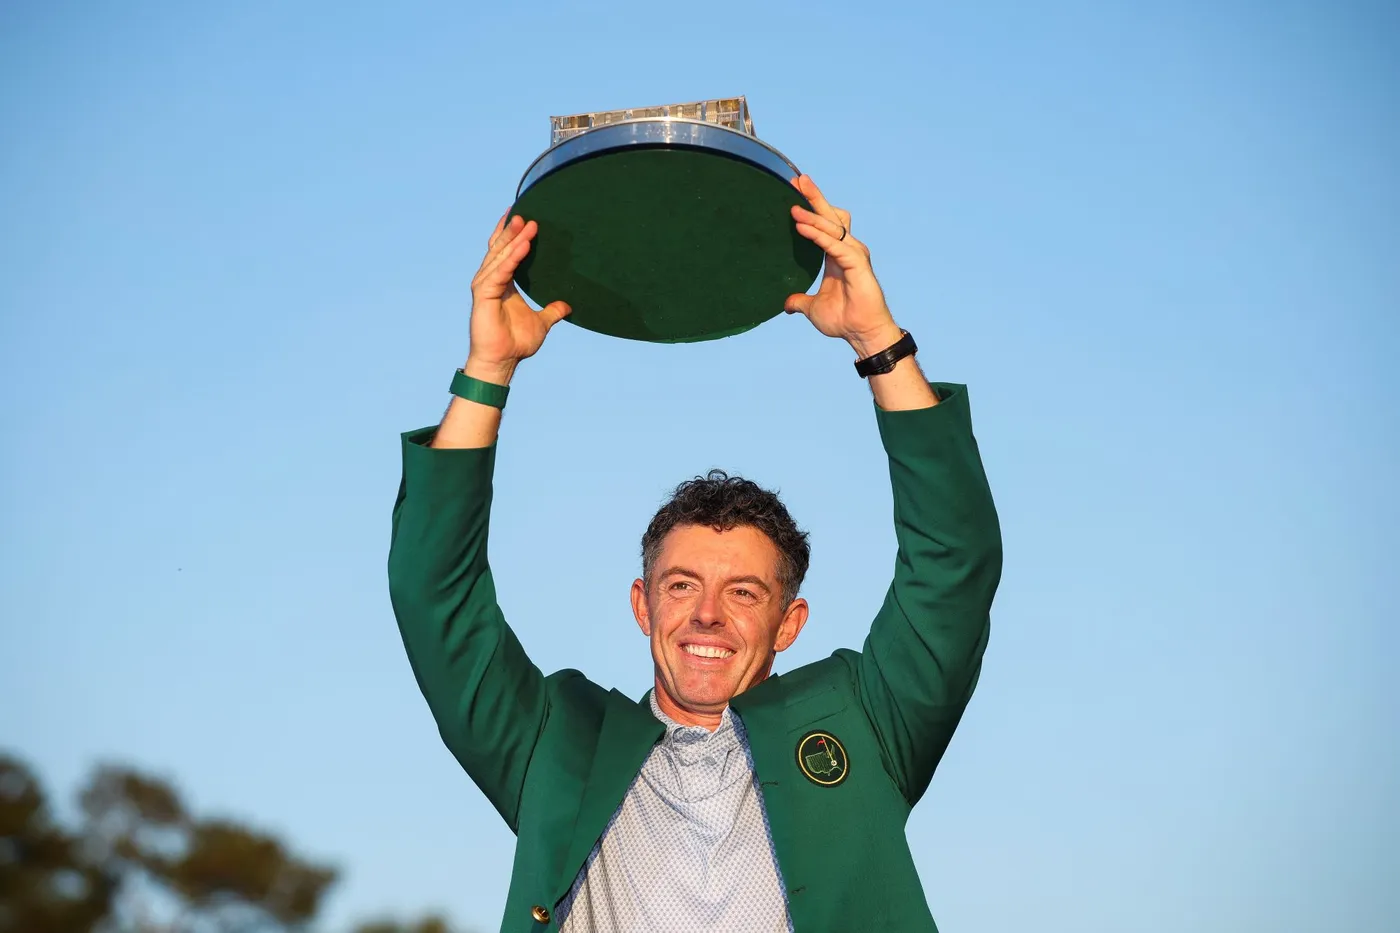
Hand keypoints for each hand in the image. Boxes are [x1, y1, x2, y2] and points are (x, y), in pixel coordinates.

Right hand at [465, 212, 571, 382]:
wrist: (502, 361)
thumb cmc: (515, 343)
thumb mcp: (541, 322)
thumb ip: (552, 312)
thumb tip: (568, 306)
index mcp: (503, 283)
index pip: (505, 251)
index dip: (510, 233)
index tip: (522, 215)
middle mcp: (491, 280)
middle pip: (501, 248)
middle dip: (512, 230)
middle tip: (526, 212)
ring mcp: (485, 286)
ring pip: (500, 256)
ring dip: (513, 239)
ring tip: (526, 223)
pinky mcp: (483, 294)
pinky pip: (500, 272)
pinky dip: (512, 258)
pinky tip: (523, 246)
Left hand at [785, 176, 902, 357]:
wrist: (862, 334)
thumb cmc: (844, 320)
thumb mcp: (813, 308)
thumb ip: (800, 301)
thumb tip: (787, 304)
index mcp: (835, 255)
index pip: (824, 223)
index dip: (811, 206)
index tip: (794, 191)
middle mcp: (847, 249)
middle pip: (830, 216)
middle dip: (814, 197)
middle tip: (797, 179)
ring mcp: (853, 254)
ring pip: (831, 227)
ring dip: (812, 216)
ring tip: (792, 207)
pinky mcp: (857, 263)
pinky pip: (833, 245)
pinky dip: (817, 235)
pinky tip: (801, 227)